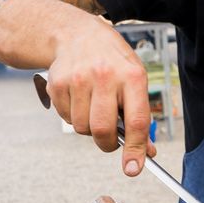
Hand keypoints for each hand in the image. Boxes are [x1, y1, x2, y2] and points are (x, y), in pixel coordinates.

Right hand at [46, 17, 155, 176]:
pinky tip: (79, 97)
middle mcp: (105, 76)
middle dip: (107, 143)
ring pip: (82, 128)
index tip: (134, 169)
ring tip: (94, 106)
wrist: (76, 34)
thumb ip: (140, 114)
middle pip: (102, 130)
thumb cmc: (112, 61)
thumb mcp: (134, 79)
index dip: (136, 149)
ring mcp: (78, 80)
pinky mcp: (57, 84)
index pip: (137, 122)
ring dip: (89, 127)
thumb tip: (145, 152)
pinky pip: (66, 118)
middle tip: (109, 140)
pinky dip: (73, 116)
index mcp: (132, 76)